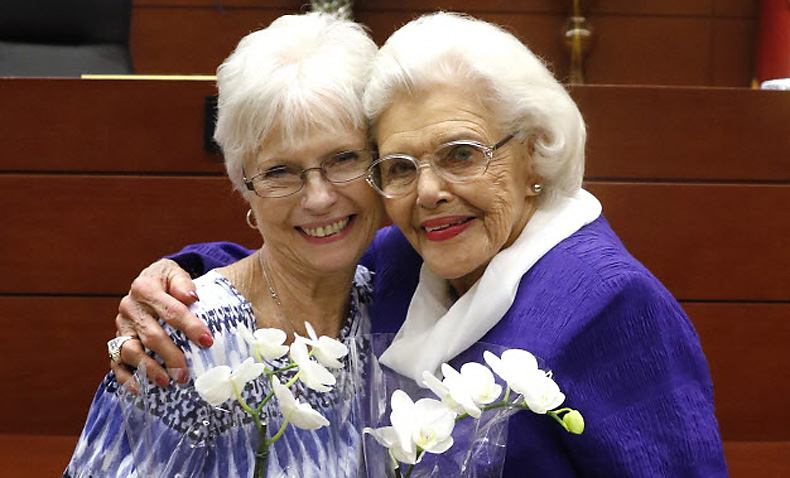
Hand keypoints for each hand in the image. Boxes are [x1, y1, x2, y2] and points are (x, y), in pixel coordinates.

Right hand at [112, 259, 212, 388]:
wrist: (147, 282)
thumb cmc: (166, 282)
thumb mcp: (175, 273)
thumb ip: (182, 283)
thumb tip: (191, 297)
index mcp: (144, 288)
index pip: (170, 310)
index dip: (190, 326)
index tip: (207, 341)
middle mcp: (129, 307)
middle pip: (151, 335)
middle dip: (170, 356)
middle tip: (185, 373)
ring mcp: (121, 326)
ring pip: (130, 351)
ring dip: (148, 368)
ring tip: (166, 381)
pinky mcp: (116, 340)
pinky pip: (116, 361)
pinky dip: (125, 376)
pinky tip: (138, 388)